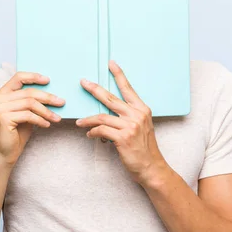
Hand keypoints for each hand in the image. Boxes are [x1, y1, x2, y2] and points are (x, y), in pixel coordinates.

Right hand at [0, 72, 64, 166]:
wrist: (5, 153)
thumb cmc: (17, 132)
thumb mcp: (26, 113)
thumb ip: (32, 101)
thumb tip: (53, 93)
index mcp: (2, 93)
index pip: (18, 77)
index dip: (34, 77)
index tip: (49, 80)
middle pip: (28, 92)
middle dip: (47, 97)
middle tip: (62, 102)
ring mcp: (0, 108)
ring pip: (30, 103)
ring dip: (46, 111)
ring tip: (57, 118)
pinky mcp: (4, 118)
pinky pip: (28, 115)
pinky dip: (40, 120)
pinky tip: (47, 125)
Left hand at [76, 61, 166, 184]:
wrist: (152, 167)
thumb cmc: (145, 148)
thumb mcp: (142, 127)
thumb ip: (128, 117)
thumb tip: (108, 115)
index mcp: (142, 109)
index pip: (128, 88)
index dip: (119, 75)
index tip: (111, 63)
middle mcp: (137, 115)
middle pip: (111, 98)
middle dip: (95, 89)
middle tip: (84, 83)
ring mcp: (130, 126)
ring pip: (102, 116)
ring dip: (88, 119)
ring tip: (79, 121)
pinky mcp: (123, 138)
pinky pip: (101, 130)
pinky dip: (93, 132)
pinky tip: (90, 135)